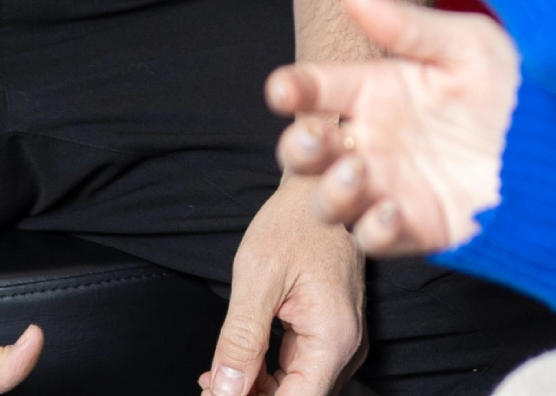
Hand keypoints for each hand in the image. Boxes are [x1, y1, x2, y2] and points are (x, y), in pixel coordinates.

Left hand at [202, 173, 365, 395]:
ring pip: (297, 385)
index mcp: (333, 337)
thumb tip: (223, 392)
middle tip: (209, 386)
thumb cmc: (295, 218)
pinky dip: (267, 370)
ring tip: (214, 376)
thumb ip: (241, 341)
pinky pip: (300, 365)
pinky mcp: (332, 329)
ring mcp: (342, 338)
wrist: (320, 181)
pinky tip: (238, 362)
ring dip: (256, 388)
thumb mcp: (258, 276)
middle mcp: (346, 345)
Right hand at [268, 0, 520, 258]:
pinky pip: (377, 239)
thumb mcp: (464, 44)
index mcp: (379, 90)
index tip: (281, 88)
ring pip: (332, 203)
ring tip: (357, 173)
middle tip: (313, 138)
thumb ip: (403, 24)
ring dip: (331, 193)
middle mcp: (376, 141)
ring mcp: (392, 187)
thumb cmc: (514, 85)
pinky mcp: (419, 229)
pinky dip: (375, 230)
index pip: (320, 89)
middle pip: (310, 153)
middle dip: (298, 149)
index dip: (295, 87)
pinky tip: (393, 210)